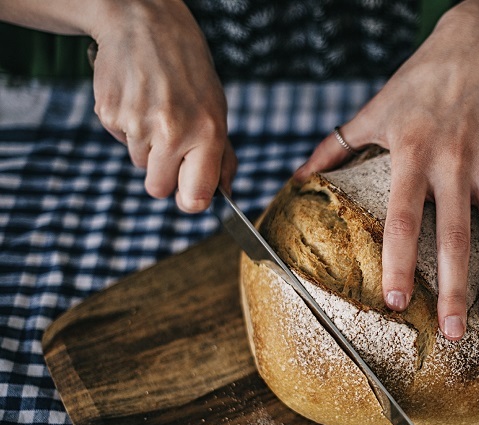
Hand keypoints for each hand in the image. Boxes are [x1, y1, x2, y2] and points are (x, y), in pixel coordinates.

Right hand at [90, 0, 235, 211]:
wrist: (146, 24)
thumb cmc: (190, 72)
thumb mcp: (217, 109)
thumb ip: (222, 155)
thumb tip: (223, 194)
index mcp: (206, 133)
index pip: (195, 197)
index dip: (191, 201)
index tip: (190, 195)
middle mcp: (172, 132)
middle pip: (157, 189)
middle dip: (164, 175)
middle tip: (171, 144)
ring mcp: (137, 124)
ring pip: (139, 163)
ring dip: (146, 146)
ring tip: (156, 109)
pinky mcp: (110, 114)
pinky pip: (119, 140)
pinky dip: (127, 127)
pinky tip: (137, 99)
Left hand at [294, 0, 478, 339]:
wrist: (472, 46)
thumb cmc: (415, 84)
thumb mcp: (371, 111)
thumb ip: (334, 147)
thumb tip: (296, 178)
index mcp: (413, 153)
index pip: (403, 217)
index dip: (398, 261)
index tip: (394, 301)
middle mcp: (455, 163)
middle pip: (456, 236)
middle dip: (455, 289)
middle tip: (453, 333)